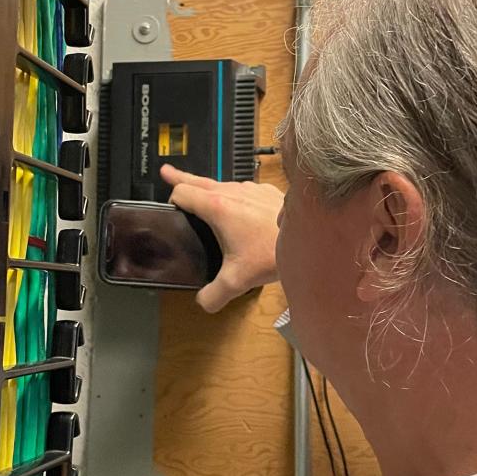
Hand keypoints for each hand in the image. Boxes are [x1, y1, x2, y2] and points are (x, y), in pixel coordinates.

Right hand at [161, 164, 282, 312]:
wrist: (309, 236)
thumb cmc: (272, 251)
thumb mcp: (236, 280)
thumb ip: (213, 295)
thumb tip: (203, 302)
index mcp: (217, 206)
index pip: (182, 191)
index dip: (172, 198)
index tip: (169, 206)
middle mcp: (232, 192)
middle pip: (198, 179)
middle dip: (180, 177)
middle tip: (167, 173)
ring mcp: (250, 189)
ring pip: (222, 184)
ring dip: (210, 190)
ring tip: (205, 197)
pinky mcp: (266, 192)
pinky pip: (244, 190)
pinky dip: (235, 196)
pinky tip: (240, 211)